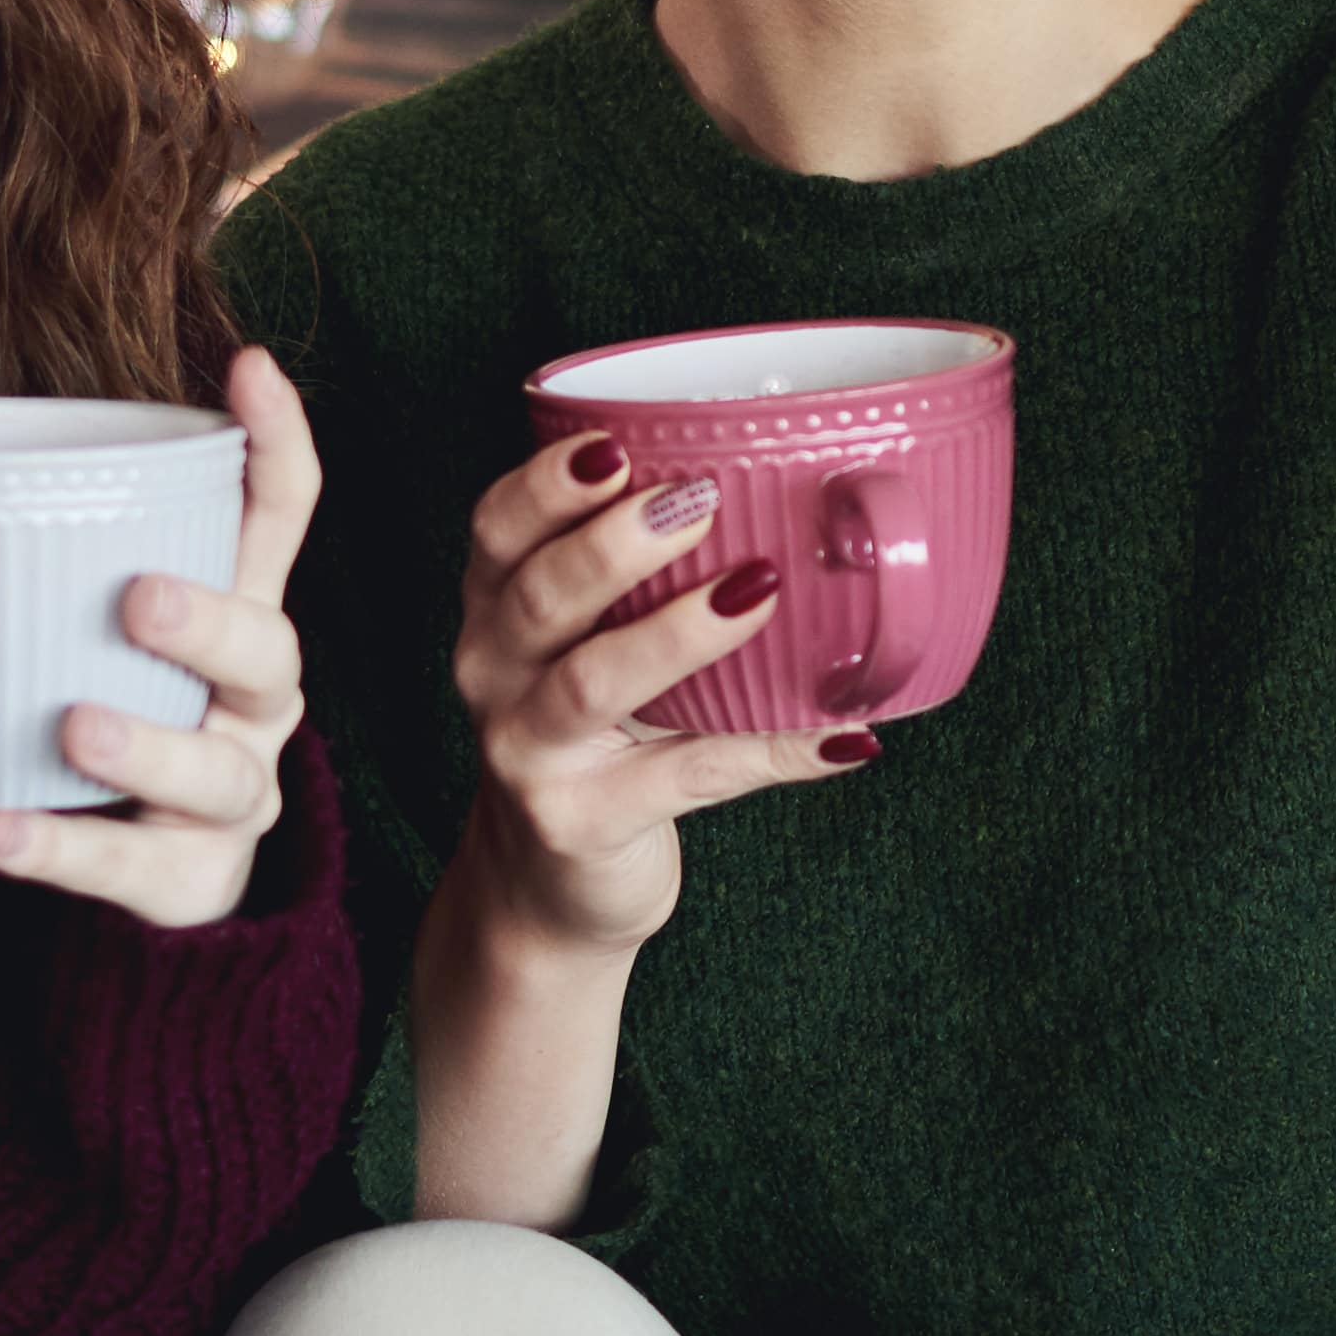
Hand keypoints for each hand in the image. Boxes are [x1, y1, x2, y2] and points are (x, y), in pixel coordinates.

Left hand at [0, 348, 324, 933]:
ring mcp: (233, 794)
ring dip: (149, 744)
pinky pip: (136, 867)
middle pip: (269, 651)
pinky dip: (67, 849)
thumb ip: (29, 557)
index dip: (277, 442)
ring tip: (75, 726)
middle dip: (211, 622)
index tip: (247, 366)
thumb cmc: (104, 712)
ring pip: (218, 771)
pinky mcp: (192, 879)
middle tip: (138, 598)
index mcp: (237, 618)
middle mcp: (254, 702)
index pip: (279, 518)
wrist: (144, 880)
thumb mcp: (93, 630)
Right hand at [448, 426, 872, 960]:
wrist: (547, 890)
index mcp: (495, 613)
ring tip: (756, 591)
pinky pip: (687, 776)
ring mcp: (528, 755)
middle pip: (539, 595)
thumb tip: (805, 504)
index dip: (545, 484)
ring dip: (679, 632)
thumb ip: (640, 586)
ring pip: (594, 681)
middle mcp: (491, 676)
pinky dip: (773, 753)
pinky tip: (844, 736)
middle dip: (614, 543)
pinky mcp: (580, 822)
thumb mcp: (587, 653)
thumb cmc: (592, 740)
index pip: (496, 530)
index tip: (614, 445)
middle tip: (698, 501)